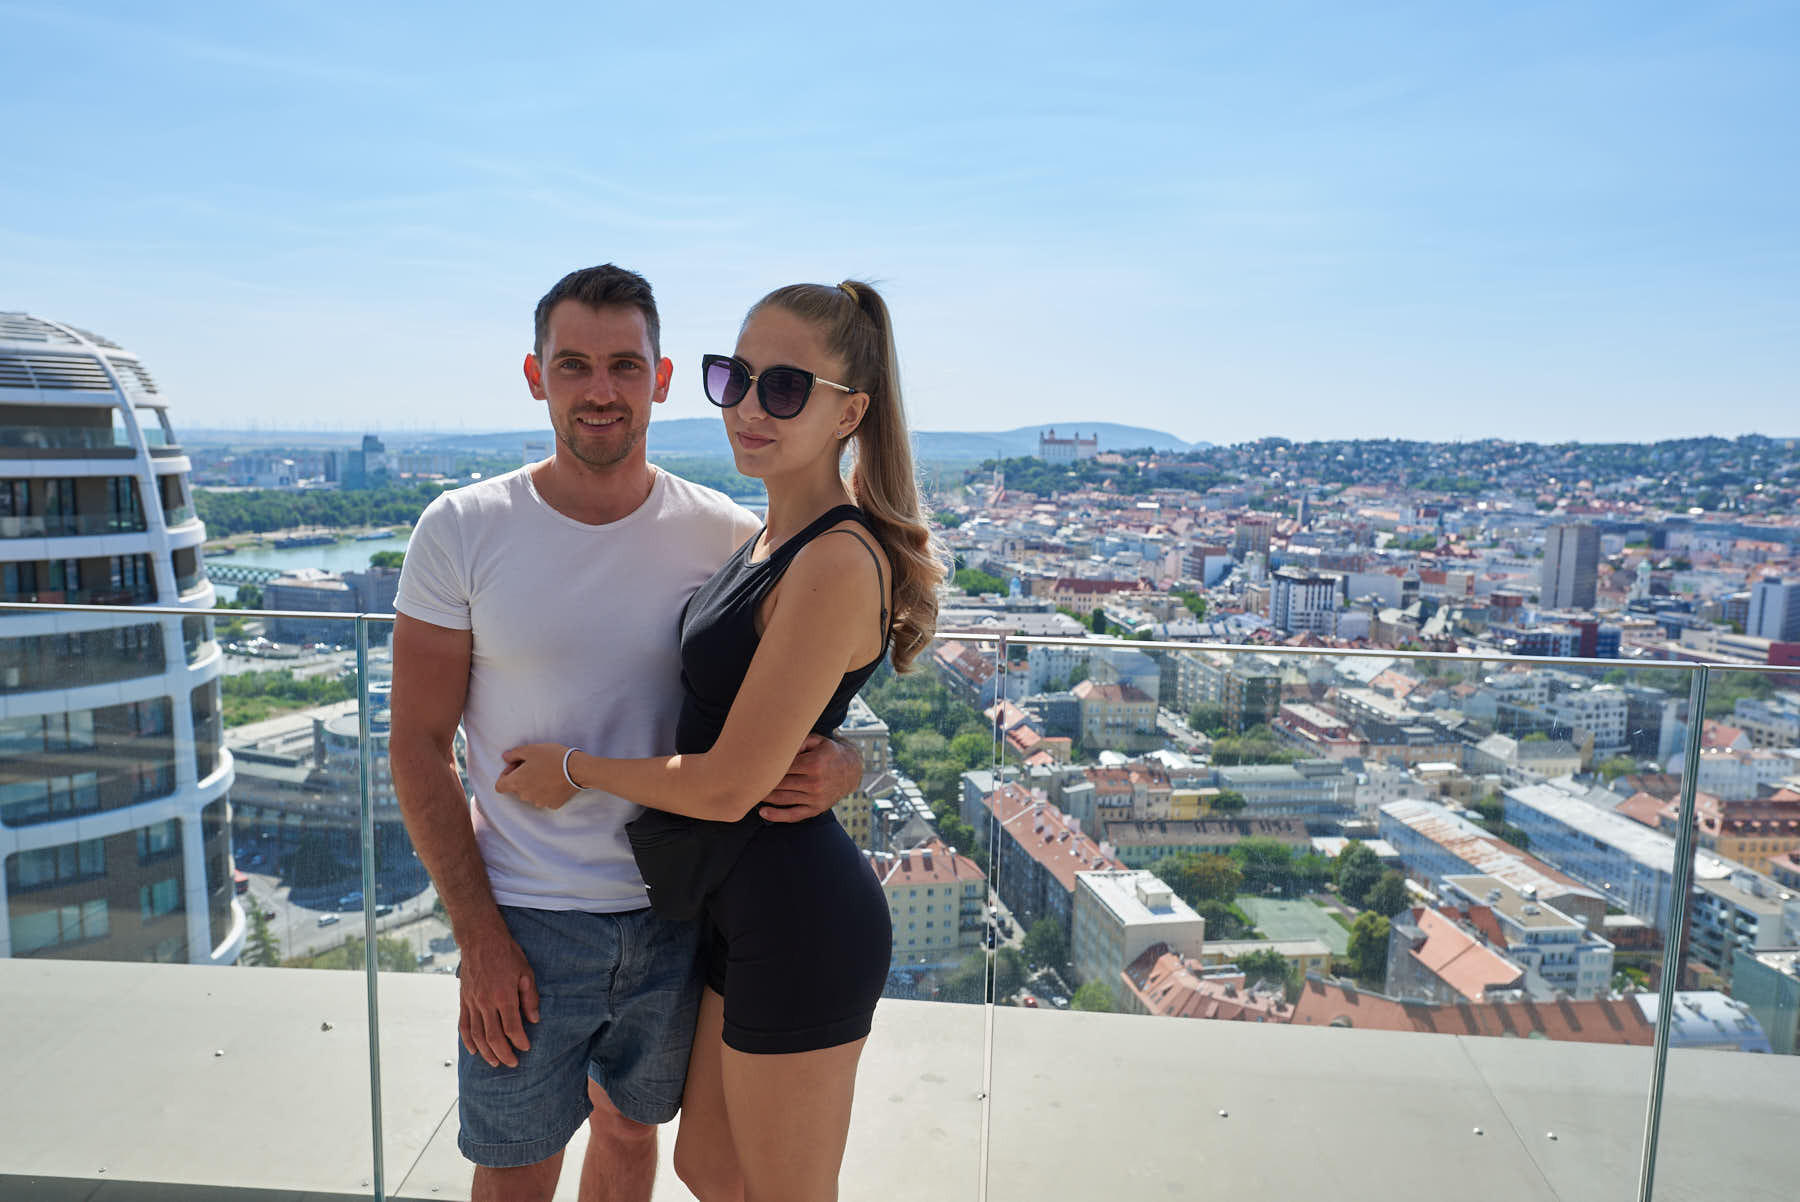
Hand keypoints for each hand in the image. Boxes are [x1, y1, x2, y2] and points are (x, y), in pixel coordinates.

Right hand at [457, 923, 539, 1067]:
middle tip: (512, 1063)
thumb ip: (530, 998)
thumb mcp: (526, 971)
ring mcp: (472, 1002)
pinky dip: (468, 1041)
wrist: (480, 938)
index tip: (526, 1048)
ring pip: (477, 1035)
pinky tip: (474, 1051)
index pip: (512, 1028)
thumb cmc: (506, 953)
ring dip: (486, 1052)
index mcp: (504, 996)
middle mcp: (486, 1002)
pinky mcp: (463, 1000)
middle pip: (493, 1037)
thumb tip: (534, 1020)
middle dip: (504, 1054)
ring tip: (495, 1062)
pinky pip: (464, 1025)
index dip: (520, 1041)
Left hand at [495, 743, 578, 809]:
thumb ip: (514, 754)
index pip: (499, 786)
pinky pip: (545, 798)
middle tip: (533, 765)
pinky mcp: (552, 804)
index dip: (505, 775)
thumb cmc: (552, 757)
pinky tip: (555, 781)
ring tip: (546, 772)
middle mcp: (525, 796)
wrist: (577, 769)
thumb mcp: (530, 749)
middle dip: (521, 778)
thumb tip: (505, 757)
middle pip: (516, 789)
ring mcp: (539, 802)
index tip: (516, 767)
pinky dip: (547, 791)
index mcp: (517, 782)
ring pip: (531, 794)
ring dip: (534, 785)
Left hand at [758, 733, 863, 821]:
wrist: (851, 770)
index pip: (782, 767)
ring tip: (749, 793)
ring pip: (783, 799)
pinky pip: (793, 815)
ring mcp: (815, 798)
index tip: (750, 765)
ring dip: (765, 797)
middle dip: (761, 782)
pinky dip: (776, 816)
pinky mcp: (816, 809)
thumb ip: (798, 742)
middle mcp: (815, 782)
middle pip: (780, 783)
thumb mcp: (817, 740)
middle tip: (744, 779)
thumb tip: (777, 746)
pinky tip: (763, 812)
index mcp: (814, 763)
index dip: (765, 766)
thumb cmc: (829, 752)